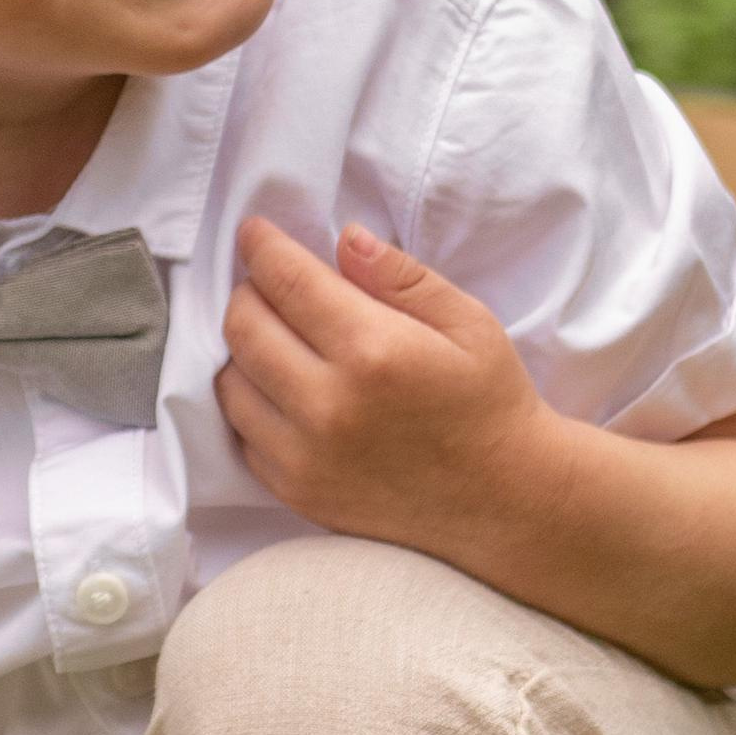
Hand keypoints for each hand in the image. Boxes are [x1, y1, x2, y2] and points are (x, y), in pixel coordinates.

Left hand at [217, 218, 559, 559]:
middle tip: (269, 284)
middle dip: (249, 292)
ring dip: (244, 349)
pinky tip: (281, 389)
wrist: (505, 503)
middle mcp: (329, 404)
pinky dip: (251, 402)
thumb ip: (401, 276)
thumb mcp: (468, 323)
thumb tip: (345, 239)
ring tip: (276, 337)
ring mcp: (306, 454)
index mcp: (373, 351)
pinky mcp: (296, 491)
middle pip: (245, 326)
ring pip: (230, 382)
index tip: (253, 232)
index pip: (287, 281)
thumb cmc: (490, 404)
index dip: (262, 247)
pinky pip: (242, 434)